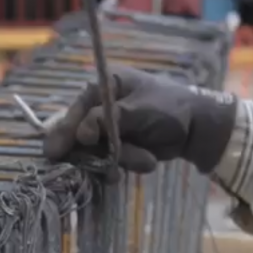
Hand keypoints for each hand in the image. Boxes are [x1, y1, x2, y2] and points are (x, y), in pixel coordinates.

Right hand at [43, 66, 237, 173]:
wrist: (197, 128)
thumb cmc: (170, 108)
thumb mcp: (138, 111)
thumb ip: (107, 120)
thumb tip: (81, 134)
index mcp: (103, 86)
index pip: (75, 110)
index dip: (65, 132)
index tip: (55, 154)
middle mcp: (101, 106)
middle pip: (80, 135)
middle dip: (98, 152)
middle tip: (111, 166)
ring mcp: (108, 128)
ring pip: (96, 152)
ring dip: (120, 159)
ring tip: (146, 159)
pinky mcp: (118, 146)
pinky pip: (110, 161)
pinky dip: (127, 164)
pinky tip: (147, 161)